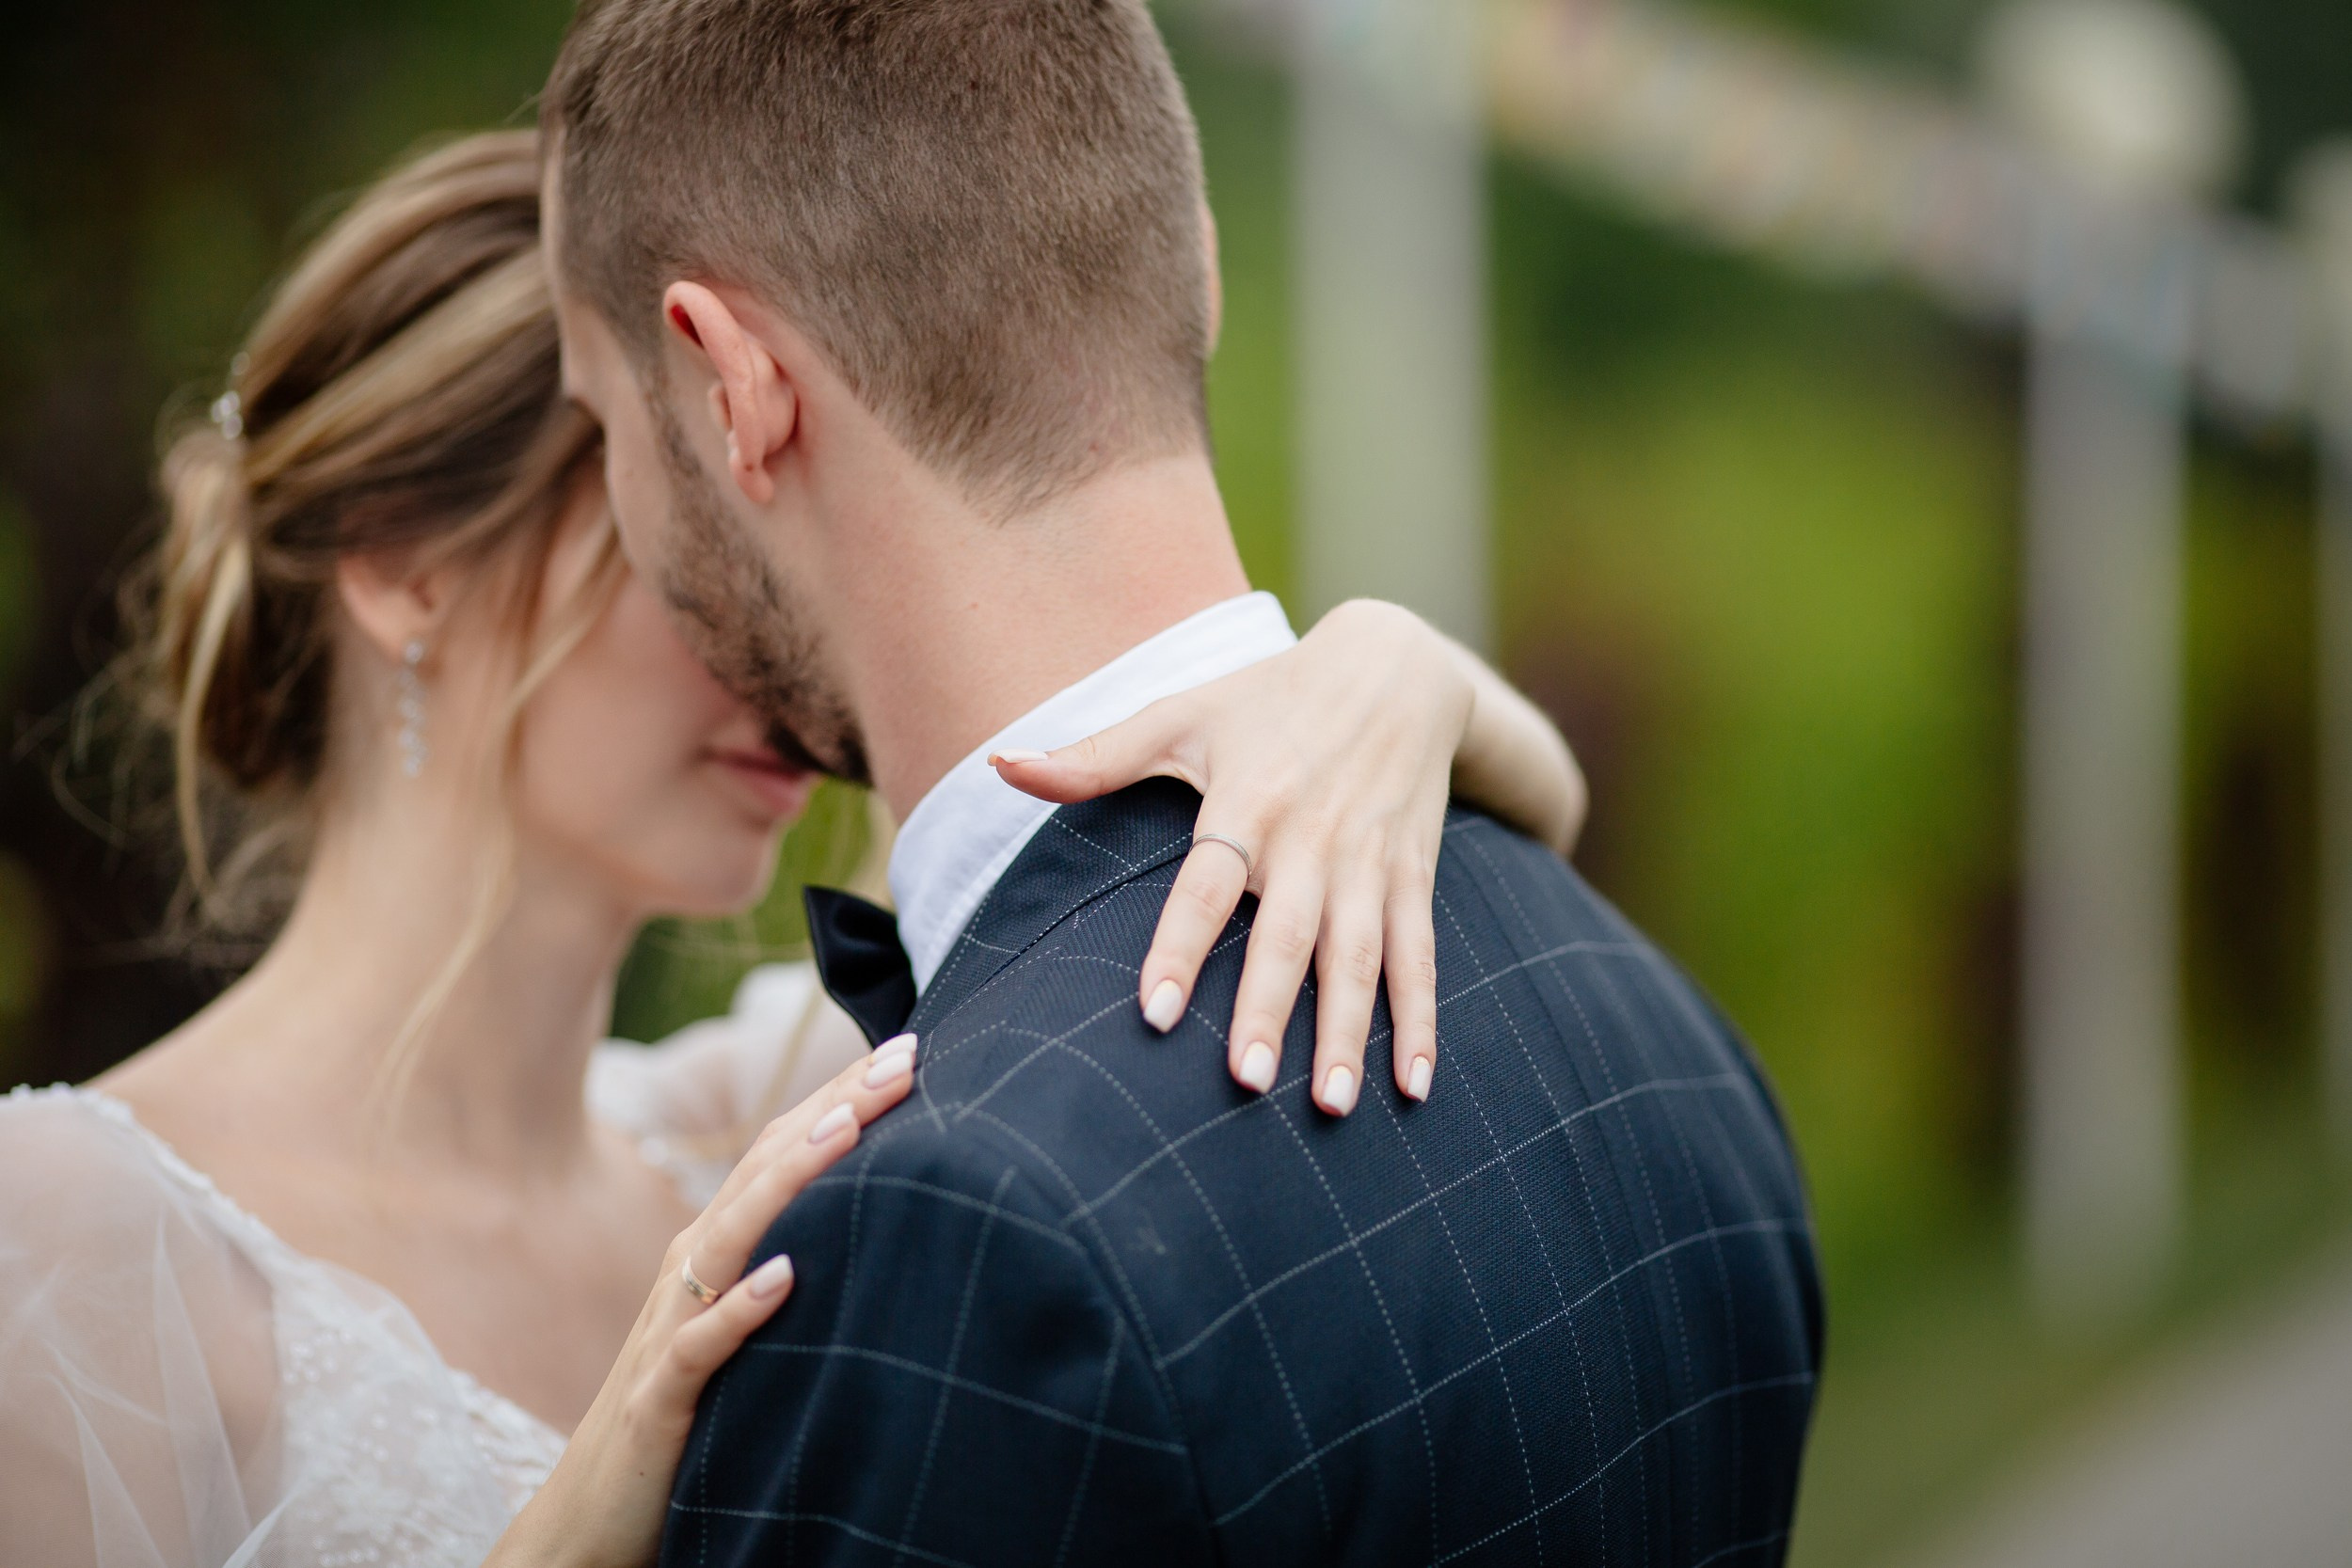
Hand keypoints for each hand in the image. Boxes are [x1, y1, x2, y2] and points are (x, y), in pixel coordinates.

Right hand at [484, 1036, 919, 1567]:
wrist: (592, 1517)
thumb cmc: (688, 1419)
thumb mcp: (747, 1331)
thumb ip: (794, 1270)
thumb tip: (883, 1219)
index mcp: (716, 1251)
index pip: (783, 1152)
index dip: (841, 1098)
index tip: (911, 1051)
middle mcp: (691, 1272)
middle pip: (764, 1171)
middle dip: (834, 1108)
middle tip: (904, 1059)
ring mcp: (672, 1330)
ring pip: (732, 1237)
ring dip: (790, 1180)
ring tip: (850, 1130)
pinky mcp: (662, 1398)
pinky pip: (702, 1347)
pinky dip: (742, 1308)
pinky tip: (785, 1277)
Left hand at [992, 600, 1471, 1118]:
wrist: (1397, 668)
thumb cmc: (1269, 697)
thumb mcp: (1183, 714)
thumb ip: (1093, 755)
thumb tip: (1000, 766)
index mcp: (1247, 803)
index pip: (1207, 884)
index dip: (1179, 946)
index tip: (1151, 1011)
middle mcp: (1311, 839)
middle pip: (1288, 935)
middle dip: (1270, 1010)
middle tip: (1247, 1082)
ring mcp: (1368, 863)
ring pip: (1358, 958)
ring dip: (1351, 1033)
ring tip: (1334, 1106)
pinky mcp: (1411, 878)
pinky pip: (1417, 956)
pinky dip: (1421, 1021)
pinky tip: (1414, 1087)